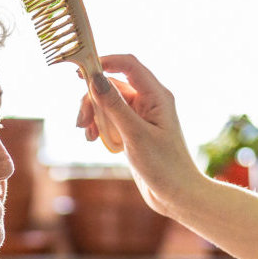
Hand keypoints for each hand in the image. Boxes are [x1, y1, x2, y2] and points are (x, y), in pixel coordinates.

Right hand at [77, 54, 206, 215]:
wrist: (177, 196)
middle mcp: (149, 101)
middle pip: (112, 85)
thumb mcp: (135, 135)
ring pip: (108, 102)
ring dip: (93, 114)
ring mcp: (141, 116)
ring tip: (87, 135)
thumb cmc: (164, 166)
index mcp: (157, 96)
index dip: (104, 62)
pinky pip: (110, 118)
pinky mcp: (133, 130)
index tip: (80, 72)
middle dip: (93, 99)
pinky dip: (99, 125)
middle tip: (81, 121)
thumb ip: (114, 106)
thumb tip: (95, 79)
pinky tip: (94, 140)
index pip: (128, 65)